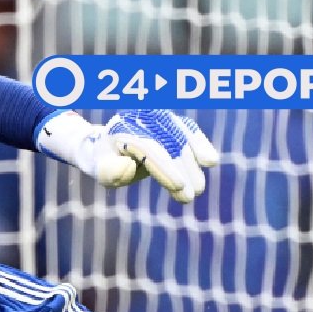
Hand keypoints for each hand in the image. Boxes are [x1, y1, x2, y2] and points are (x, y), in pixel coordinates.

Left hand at [35, 109, 218, 202]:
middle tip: (192, 195)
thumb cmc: (105, 161)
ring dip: (194, 161)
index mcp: (123, 128)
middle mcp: (142, 118)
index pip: (148, 148)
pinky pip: (188, 129)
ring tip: (199, 187)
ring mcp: (158, 116)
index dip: (166, 168)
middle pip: (169, 144)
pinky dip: (200, 144)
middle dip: (183, 170)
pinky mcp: (170, 120)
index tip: (179, 186)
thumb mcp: (102, 170)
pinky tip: (210, 161)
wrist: (108, 144)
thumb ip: (111, 171)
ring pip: (182, 136)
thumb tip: (130, 165)